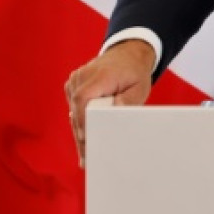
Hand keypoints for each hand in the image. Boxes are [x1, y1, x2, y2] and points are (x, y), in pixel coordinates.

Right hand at [64, 39, 155, 166]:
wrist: (127, 54)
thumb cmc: (134, 72)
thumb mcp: (140, 87)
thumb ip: (128, 100)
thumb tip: (114, 110)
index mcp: (101, 75)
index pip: (83, 99)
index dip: (81, 120)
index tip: (85, 139)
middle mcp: (84, 75)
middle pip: (76, 110)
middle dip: (82, 135)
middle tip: (86, 159)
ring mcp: (76, 79)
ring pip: (74, 111)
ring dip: (80, 131)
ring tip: (86, 156)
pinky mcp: (73, 85)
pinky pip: (74, 107)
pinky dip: (79, 122)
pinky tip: (85, 139)